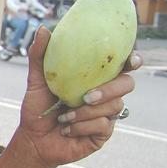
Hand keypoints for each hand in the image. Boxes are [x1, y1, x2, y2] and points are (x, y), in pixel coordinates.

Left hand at [12, 28, 139, 167]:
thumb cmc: (37, 108)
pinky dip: (81, 126)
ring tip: (64, 117)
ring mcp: (107, 114)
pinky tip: (66, 129)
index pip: (122, 66)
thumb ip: (40, 55)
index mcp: (95, 78)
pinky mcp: (104, 133)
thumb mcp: (35, 80)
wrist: (33, 139)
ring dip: (85, 112)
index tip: (132, 59)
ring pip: (114, 106)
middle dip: (110, 89)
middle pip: (127, 85)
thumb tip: (43, 28)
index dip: (133, 60)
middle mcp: (106, 94)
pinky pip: (103, 125)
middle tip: (87, 96)